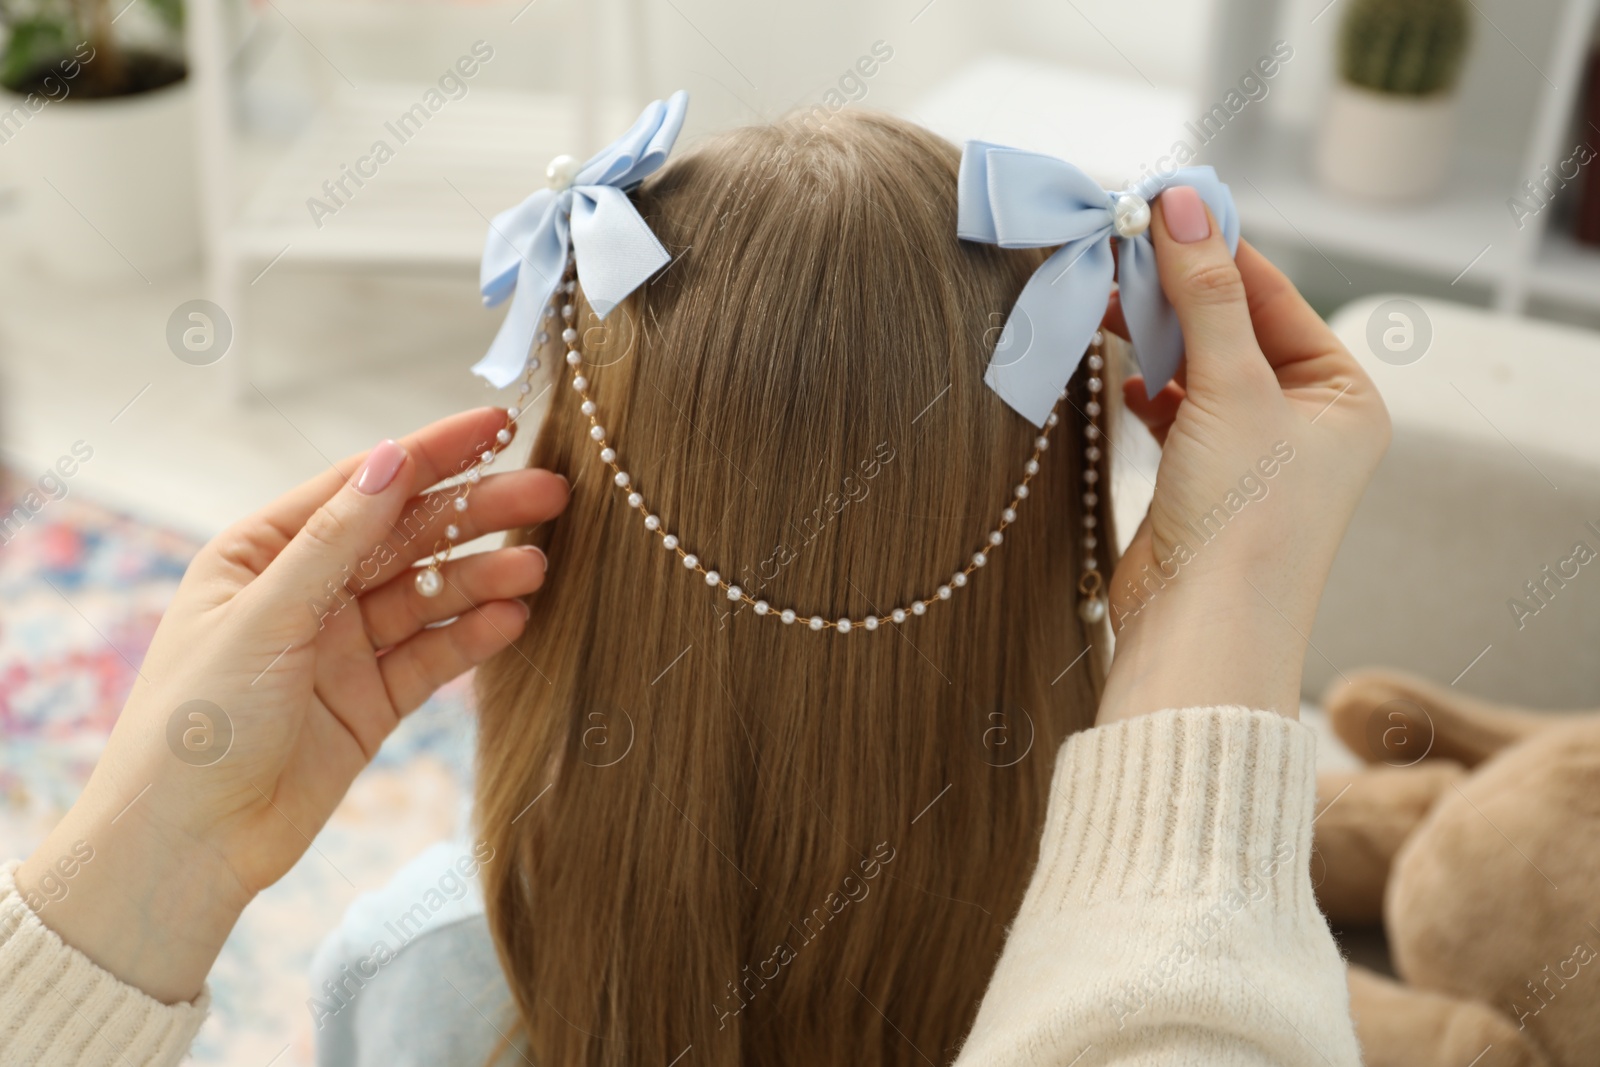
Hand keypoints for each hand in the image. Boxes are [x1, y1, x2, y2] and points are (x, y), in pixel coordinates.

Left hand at [17, 408, 567, 1002]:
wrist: (187, 846)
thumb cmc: (196, 722)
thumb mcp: (265, 616)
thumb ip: (336, 540)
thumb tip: (392, 458)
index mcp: (264, 552)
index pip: (364, 485)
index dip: (434, 453)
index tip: (500, 427)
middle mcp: (308, 591)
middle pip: (409, 536)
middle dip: (477, 514)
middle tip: (550, 496)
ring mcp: (343, 647)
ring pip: (429, 595)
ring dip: (482, 577)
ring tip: (537, 566)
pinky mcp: (372, 701)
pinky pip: (433, 655)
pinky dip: (473, 635)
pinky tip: (514, 618)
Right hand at [1095, 188, 1389, 723]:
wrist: (1202, 631)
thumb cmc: (1246, 517)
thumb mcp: (1232, 388)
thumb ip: (1204, 292)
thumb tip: (1181, 202)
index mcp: (1342, 394)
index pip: (1272, 292)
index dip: (1213, 247)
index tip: (1156, 205)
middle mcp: (1304, 420)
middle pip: (1231, 325)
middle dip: (1174, 291)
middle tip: (1116, 249)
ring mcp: (1251, 452)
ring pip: (1196, 366)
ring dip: (1153, 337)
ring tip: (1105, 303)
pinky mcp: (1200, 480)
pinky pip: (1171, 410)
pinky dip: (1145, 389)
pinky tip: (1122, 382)